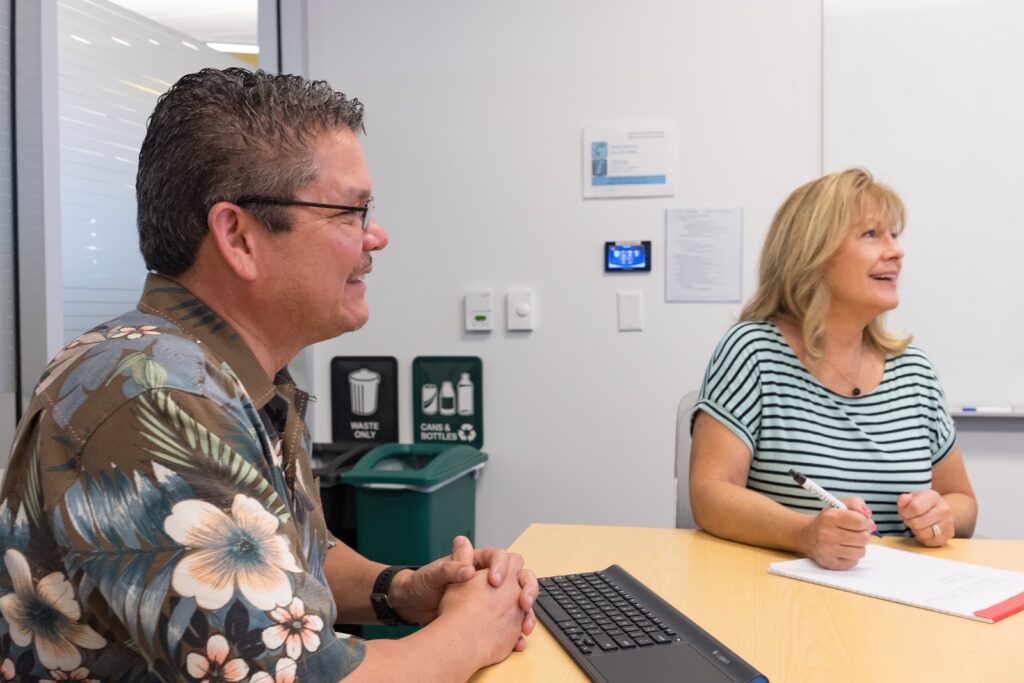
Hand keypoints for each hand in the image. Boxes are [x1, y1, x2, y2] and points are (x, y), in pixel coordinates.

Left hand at [390, 536, 537, 637]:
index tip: (495, 581)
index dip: (502, 567)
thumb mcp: (433, 575)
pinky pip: (511, 621)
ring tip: (525, 626)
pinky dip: (517, 630)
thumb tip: (468, 569)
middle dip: (526, 587)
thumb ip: (451, 568)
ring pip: (519, 599)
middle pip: (519, 575)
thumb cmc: (422, 584)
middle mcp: (488, 576)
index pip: (500, 557)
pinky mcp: (491, 616)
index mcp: (476, 561)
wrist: (412, 607)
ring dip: (527, 612)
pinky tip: (518, 640)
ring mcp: (492, 597)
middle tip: (522, 602)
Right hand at [799, 497, 873, 569]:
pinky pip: (853, 562)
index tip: (863, 522)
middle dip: (863, 534)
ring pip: (860, 552)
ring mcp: (827, 550)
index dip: (866, 522)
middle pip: (863, 538)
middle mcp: (826, 534)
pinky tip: (844, 550)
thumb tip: (868, 515)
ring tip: (851, 541)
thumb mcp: (839, 505)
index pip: (860, 521)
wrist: (807, 535)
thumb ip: (856, 504)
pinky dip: (852, 557)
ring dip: (859, 546)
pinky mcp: (829, 563)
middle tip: (857, 532)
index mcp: (829, 517)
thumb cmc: (827, 520)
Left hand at [898, 489, 953, 546]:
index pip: (915, 508)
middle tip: (912, 519)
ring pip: (924, 534)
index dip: (906, 513)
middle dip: (910, 523)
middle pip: (918, 523)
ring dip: (917, 532)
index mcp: (933, 496)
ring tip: (918, 525)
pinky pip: (932, 542)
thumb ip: (904, 499)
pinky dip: (925, 539)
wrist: (937, 509)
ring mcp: (949, 522)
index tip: (906, 512)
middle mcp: (944, 509)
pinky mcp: (950, 534)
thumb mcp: (910, 499)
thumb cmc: (920, 505)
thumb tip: (904, 499)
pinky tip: (925, 531)